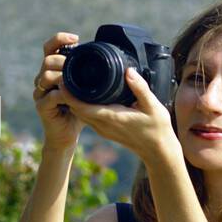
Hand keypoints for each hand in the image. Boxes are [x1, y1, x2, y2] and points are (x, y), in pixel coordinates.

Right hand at [33, 31, 83, 148]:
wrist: (68, 134)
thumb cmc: (79, 109)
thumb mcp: (87, 88)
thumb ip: (90, 73)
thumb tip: (111, 56)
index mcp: (53, 70)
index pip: (50, 47)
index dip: (59, 39)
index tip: (76, 38)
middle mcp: (43, 79)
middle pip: (47, 60)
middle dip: (63, 61)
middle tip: (79, 67)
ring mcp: (40, 93)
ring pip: (45, 76)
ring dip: (62, 77)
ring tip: (76, 82)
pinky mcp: (42, 107)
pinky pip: (51, 96)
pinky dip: (63, 96)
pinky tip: (74, 98)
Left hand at [62, 66, 181, 165]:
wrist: (157, 151)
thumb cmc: (157, 128)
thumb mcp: (153, 106)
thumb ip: (140, 88)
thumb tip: (128, 71)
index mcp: (111, 117)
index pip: (81, 107)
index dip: (69, 94)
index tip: (64, 78)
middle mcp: (103, 125)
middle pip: (76, 109)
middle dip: (67, 94)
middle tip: (65, 75)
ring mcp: (102, 130)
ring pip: (80, 114)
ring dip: (73, 100)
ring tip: (72, 81)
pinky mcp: (104, 131)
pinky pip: (87, 117)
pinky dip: (81, 106)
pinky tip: (84, 94)